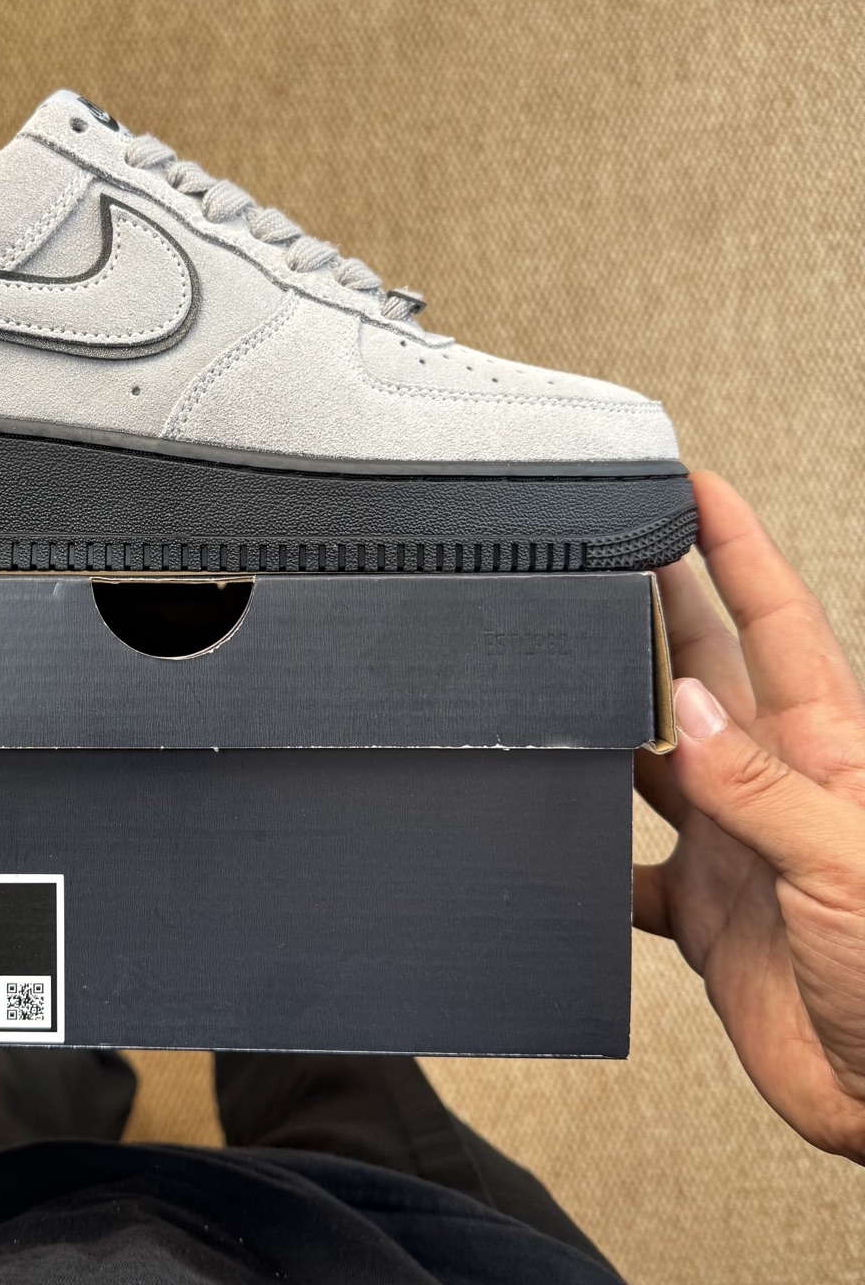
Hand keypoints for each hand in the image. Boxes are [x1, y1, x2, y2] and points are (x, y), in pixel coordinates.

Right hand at [634, 470, 864, 1161]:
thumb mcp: (844, 866)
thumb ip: (759, 787)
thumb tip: (685, 710)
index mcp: (822, 752)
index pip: (773, 623)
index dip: (736, 550)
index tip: (695, 490)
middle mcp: (771, 786)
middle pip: (703, 671)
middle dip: (659, 607)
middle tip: (610, 557)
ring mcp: (734, 846)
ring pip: (656, 759)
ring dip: (613, 725)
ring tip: (567, 686)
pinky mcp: (703, 912)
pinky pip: (630, 869)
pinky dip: (594, 860)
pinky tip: (569, 850)